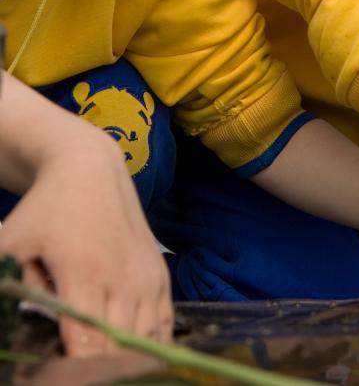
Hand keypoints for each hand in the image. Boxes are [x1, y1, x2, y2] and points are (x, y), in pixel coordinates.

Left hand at [0, 135, 171, 355]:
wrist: (92, 173)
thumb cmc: (45, 211)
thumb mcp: (11, 245)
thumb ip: (6, 284)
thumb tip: (3, 326)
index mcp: (84, 273)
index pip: (86, 344)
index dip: (73, 371)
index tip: (54, 375)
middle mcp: (123, 279)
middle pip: (116, 350)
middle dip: (96, 371)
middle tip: (74, 375)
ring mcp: (147, 280)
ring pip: (143, 343)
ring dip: (123, 362)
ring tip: (102, 372)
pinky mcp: (160, 278)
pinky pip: (162, 327)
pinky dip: (148, 348)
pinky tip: (130, 361)